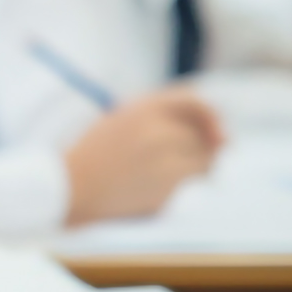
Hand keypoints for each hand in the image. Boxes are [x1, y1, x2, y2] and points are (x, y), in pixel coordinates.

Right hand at [63, 90, 222, 223]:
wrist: (70, 189)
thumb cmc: (92, 156)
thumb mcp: (119, 120)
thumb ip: (160, 117)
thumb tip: (220, 136)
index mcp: (142, 107)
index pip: (193, 102)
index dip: (210, 116)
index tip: (216, 131)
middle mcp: (158, 128)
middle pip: (202, 135)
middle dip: (200, 148)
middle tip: (177, 162)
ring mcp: (166, 156)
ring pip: (205, 160)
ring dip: (195, 168)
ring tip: (165, 176)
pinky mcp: (170, 184)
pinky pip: (193, 182)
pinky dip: (184, 186)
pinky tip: (158, 189)